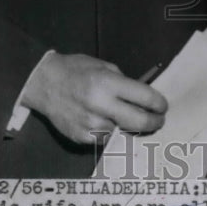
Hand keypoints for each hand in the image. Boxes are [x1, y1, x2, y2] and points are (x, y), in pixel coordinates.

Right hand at [20, 53, 167, 143]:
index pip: (145, 98)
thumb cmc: (76, 70)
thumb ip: (123, 83)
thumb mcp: (102, 66)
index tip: (163, 107)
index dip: (159, 104)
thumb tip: (143, 98)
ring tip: (127, 118)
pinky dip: (110, 132)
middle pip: (139, 121)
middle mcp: (100, 105)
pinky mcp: (81, 137)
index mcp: (107, 83)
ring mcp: (90, 124)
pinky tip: (105, 122)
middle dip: (154, 122)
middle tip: (159, 120)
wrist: (43, 84)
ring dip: (128, 126)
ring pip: (123, 132)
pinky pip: (105, 138)